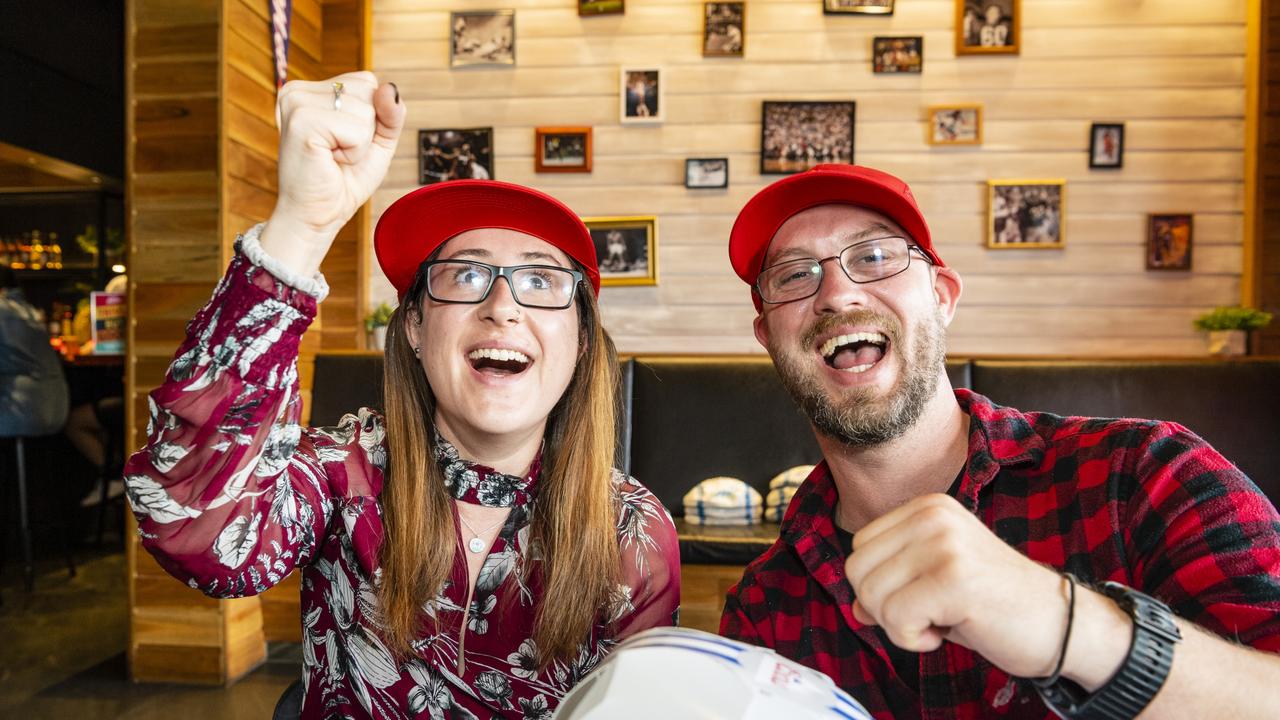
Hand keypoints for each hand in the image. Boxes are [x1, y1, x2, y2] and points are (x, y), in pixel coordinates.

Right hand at [260, 72, 405, 276]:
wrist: (318, 216)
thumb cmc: (344, 179)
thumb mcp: (378, 140)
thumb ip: (390, 112)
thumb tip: (389, 88)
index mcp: (311, 90)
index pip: (367, 81)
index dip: (372, 117)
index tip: (346, 140)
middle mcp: (298, 90)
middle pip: (368, 90)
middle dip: (367, 129)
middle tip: (339, 152)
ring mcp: (296, 102)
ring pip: (366, 109)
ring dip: (361, 143)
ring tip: (334, 157)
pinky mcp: (302, 122)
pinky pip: (358, 130)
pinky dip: (355, 152)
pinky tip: (331, 160)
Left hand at [844, 493, 1071, 678]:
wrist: (1061, 624)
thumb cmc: (996, 606)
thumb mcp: (935, 585)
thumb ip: (892, 585)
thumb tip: (855, 607)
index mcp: (928, 507)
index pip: (859, 547)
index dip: (880, 585)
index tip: (923, 596)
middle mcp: (934, 516)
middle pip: (857, 570)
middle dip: (883, 607)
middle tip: (929, 614)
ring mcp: (945, 544)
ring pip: (870, 595)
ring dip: (900, 625)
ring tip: (943, 619)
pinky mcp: (954, 578)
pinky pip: (895, 618)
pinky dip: (913, 639)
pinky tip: (947, 631)